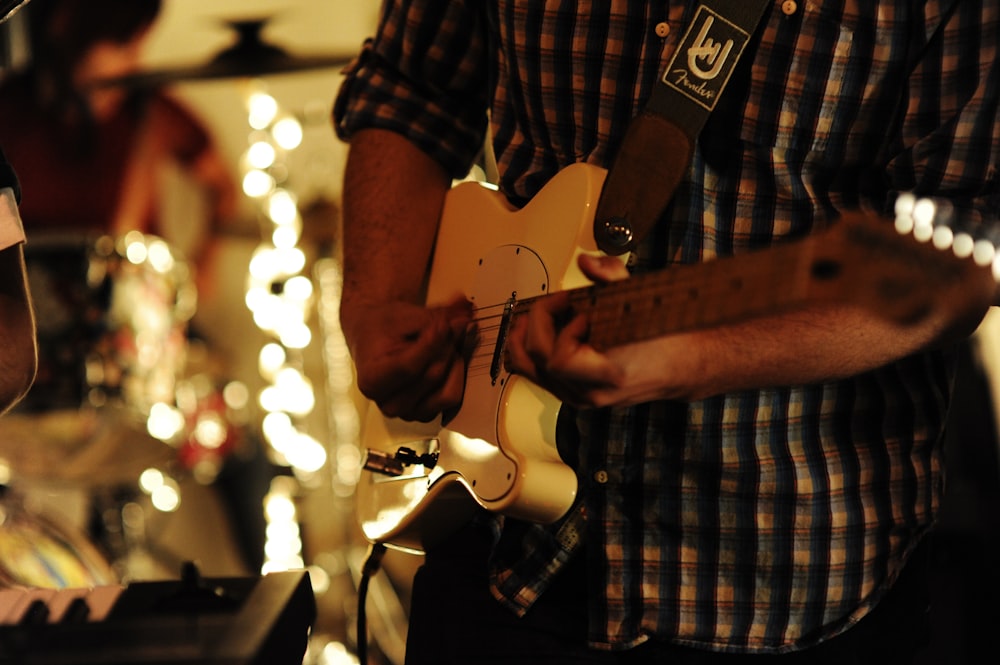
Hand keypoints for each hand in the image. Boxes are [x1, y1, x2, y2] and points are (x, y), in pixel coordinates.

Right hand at [343, 295, 474, 421]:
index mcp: (372, 380)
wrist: (378, 339)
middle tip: (448, 325)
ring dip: (453, 362)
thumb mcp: (407, 315)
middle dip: (446, 347)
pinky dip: (455, 375)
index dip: (432, 342)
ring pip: (447, 392)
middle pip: (432, 376)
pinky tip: (447, 358)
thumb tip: (465, 316)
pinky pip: (453, 397)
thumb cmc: (387, 327)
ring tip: (446, 343)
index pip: (410, 366)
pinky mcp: (426, 415)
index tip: (443, 322)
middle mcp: (388, 404)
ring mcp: (409, 413)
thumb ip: (437, 317)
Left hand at [505, 253, 660, 407]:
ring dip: (526, 336)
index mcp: (610, 375)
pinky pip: (537, 374)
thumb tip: (586, 261)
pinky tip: (538, 329)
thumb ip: (613, 277)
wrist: (681, 367)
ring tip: (536, 313)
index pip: (560, 361)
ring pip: (530, 370)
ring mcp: (579, 397)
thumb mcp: (643, 302)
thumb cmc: (666, 338)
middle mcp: (590, 392)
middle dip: (540, 322)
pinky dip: (530, 349)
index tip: (579, 310)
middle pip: (539, 360)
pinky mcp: (573, 394)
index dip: (563, 331)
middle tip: (558, 301)